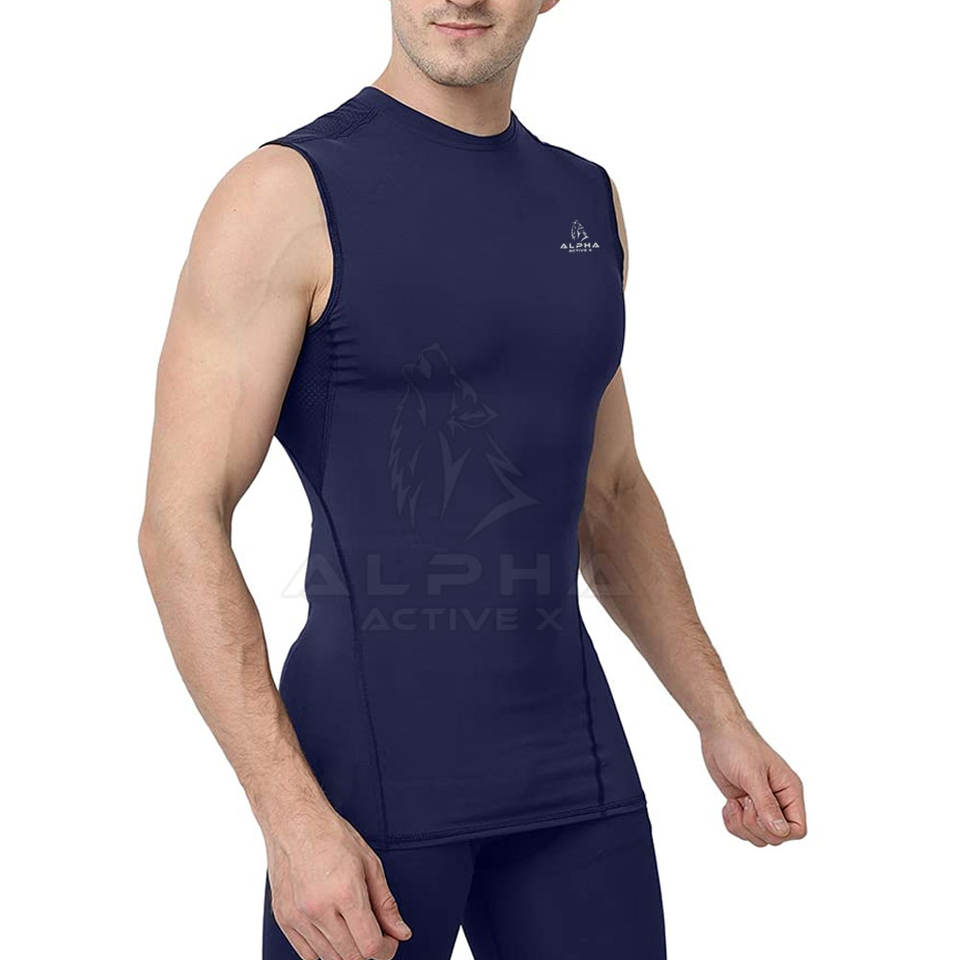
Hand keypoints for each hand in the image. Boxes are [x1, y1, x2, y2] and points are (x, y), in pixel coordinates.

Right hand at [265, 804, 411, 959]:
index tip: (390, 939)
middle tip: (376, 932)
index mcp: (345, 892)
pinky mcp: (283, 920)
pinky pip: (307, 955)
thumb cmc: (332, 836)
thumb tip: (401, 933)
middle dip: (369, 950)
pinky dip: (324, 951)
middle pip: (351, 957)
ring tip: (353, 927)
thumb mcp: (369, 863)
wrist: (294, 823)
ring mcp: (298, 917)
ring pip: (329, 959)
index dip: (386, 949)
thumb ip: (385, 903)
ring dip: (347, 951)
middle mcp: (319, 909)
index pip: (370, 946)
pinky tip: (333, 931)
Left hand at [701, 719, 806, 846]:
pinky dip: (732, 824)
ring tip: (736, 802)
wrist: (718, 732)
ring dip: (742, 825)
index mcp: (789, 791)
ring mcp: (760, 804)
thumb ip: (766, 804)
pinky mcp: (744, 805)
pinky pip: (743, 830)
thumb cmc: (738, 745)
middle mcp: (778, 800)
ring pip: (759, 837)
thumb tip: (780, 832)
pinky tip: (729, 804)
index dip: (780, 832)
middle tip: (745, 802)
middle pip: (777, 837)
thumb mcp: (752, 775)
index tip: (760, 812)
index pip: (798, 829)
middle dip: (755, 826)